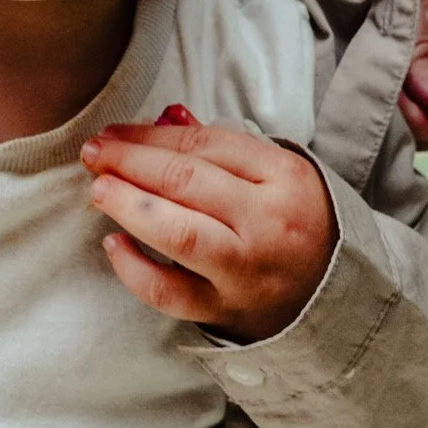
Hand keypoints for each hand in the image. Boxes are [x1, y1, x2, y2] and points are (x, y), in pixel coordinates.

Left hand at [81, 122, 336, 343]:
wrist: (333, 300)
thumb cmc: (295, 227)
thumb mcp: (276, 176)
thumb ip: (220, 146)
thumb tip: (164, 116)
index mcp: (285, 177)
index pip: (205, 144)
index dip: (150, 134)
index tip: (113, 132)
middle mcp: (268, 223)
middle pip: (186, 181)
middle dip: (130, 161)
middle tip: (94, 153)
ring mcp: (246, 270)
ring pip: (178, 234)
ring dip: (128, 205)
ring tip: (99, 189)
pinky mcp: (225, 310)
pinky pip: (169, 292)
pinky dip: (133, 268)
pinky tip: (114, 244)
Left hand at [215, 0, 427, 150]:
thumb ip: (423, 43)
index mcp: (407, 47)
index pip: (425, 120)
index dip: (411, 136)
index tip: (391, 138)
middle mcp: (358, 60)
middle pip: (364, 129)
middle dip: (354, 141)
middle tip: (335, 143)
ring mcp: (310, 57)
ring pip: (314, 116)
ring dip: (307, 126)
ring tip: (295, 131)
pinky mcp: (261, 45)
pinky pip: (263, 85)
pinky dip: (262, 98)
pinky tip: (255, 109)